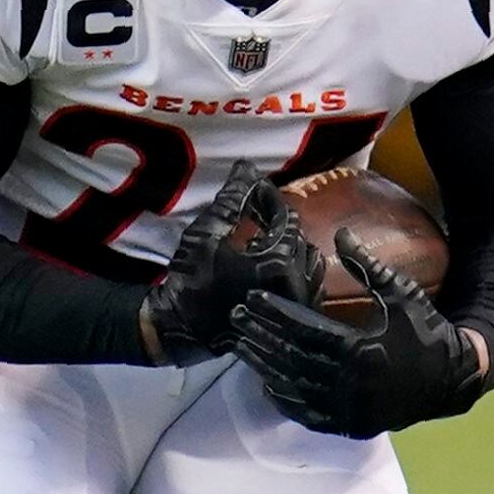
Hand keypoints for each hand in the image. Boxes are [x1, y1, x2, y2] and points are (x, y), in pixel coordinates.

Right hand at [146, 167, 319, 362]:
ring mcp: (301, 303)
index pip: (285, 217)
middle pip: (299, 237)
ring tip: (262, 236)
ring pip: (309, 260)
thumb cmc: (191, 280)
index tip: (253, 188)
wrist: (184, 328)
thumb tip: (246, 166)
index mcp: (279, 262)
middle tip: (254, 208)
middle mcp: (298, 283)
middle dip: (277, 220)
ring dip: (289, 243)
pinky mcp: (296, 316)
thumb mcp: (206, 233)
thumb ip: (231, 198)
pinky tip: (271, 261)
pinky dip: (296, 267)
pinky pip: (310, 284)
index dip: (269, 198)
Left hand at [232, 233, 483, 438]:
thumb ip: (367, 266)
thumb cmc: (426, 331)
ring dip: (265, 367)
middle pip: (291, 359)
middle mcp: (350, 383)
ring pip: (295, 388)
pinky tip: (269, 386)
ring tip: (243, 348)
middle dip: (261, 336)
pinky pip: (310, 416)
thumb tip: (340, 233)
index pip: (303, 329)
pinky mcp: (352, 425)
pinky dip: (286, 402)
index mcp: (360, 349)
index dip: (275, 313)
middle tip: (237, 320)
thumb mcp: (400, 293)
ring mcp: (350, 408)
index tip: (253, 299)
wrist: (454, 377)